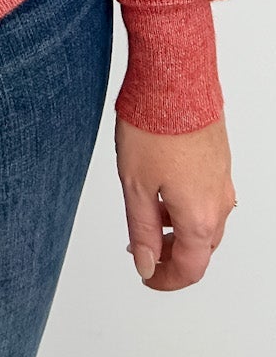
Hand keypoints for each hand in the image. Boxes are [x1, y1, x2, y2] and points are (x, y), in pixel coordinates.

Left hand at [115, 112, 235, 289]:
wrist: (175, 76)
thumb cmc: (154, 124)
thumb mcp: (135, 185)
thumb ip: (142, 230)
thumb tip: (146, 264)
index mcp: (200, 216)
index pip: (190, 268)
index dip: (165, 280)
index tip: (146, 276)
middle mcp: (219, 201)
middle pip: (201, 247)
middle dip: (171, 255)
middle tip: (142, 249)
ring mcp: (222, 179)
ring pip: (206, 221)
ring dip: (179, 229)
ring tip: (147, 217)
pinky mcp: (219, 159)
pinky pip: (207, 196)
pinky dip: (186, 205)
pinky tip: (162, 188)